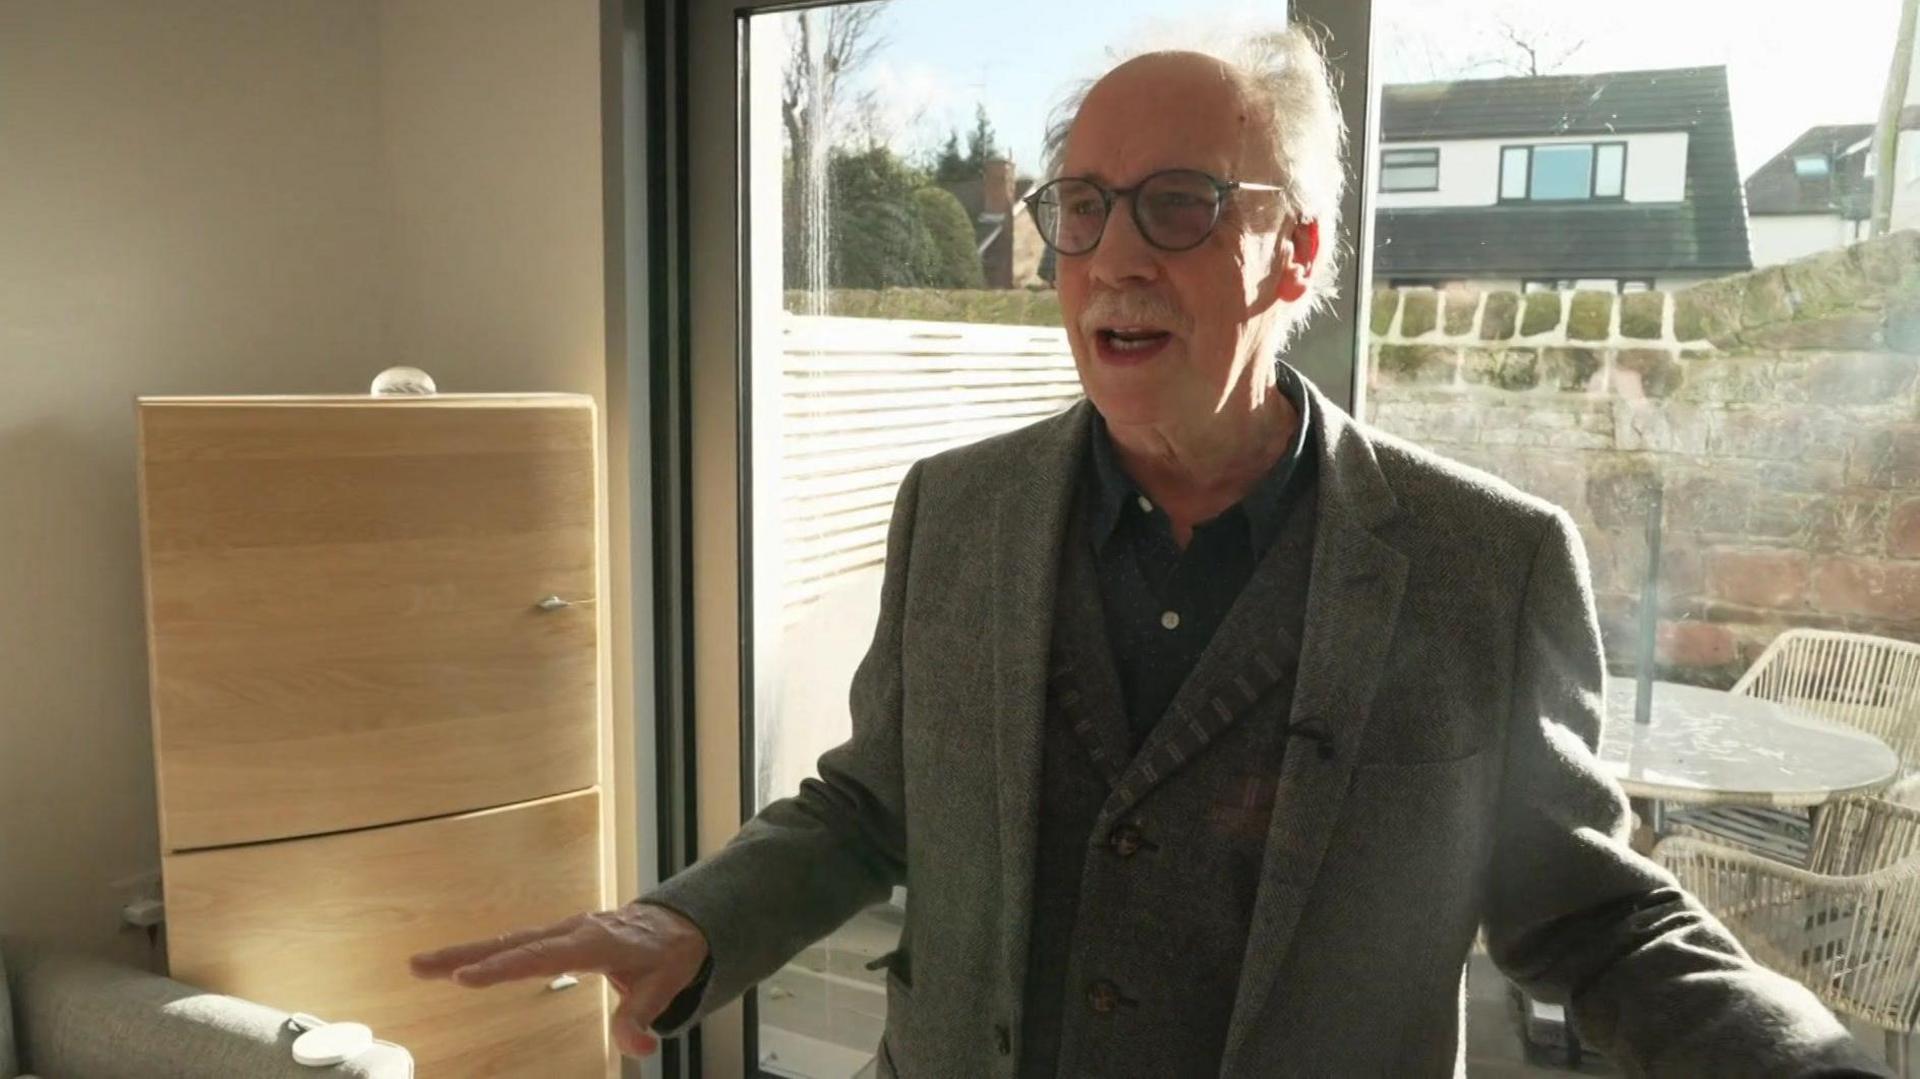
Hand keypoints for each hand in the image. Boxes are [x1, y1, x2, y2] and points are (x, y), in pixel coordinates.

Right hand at [409, 902, 709, 1057]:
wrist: (674, 924)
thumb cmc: (667, 954)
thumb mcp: (664, 986)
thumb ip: (642, 1017)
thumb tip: (638, 1049)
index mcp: (593, 942)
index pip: (542, 957)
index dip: (504, 967)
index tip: (466, 977)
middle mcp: (570, 932)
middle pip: (512, 945)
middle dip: (465, 955)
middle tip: (420, 966)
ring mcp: (561, 932)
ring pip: (508, 943)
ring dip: (465, 953)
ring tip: (421, 966)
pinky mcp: (556, 938)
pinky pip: (516, 946)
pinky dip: (484, 953)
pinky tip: (455, 964)